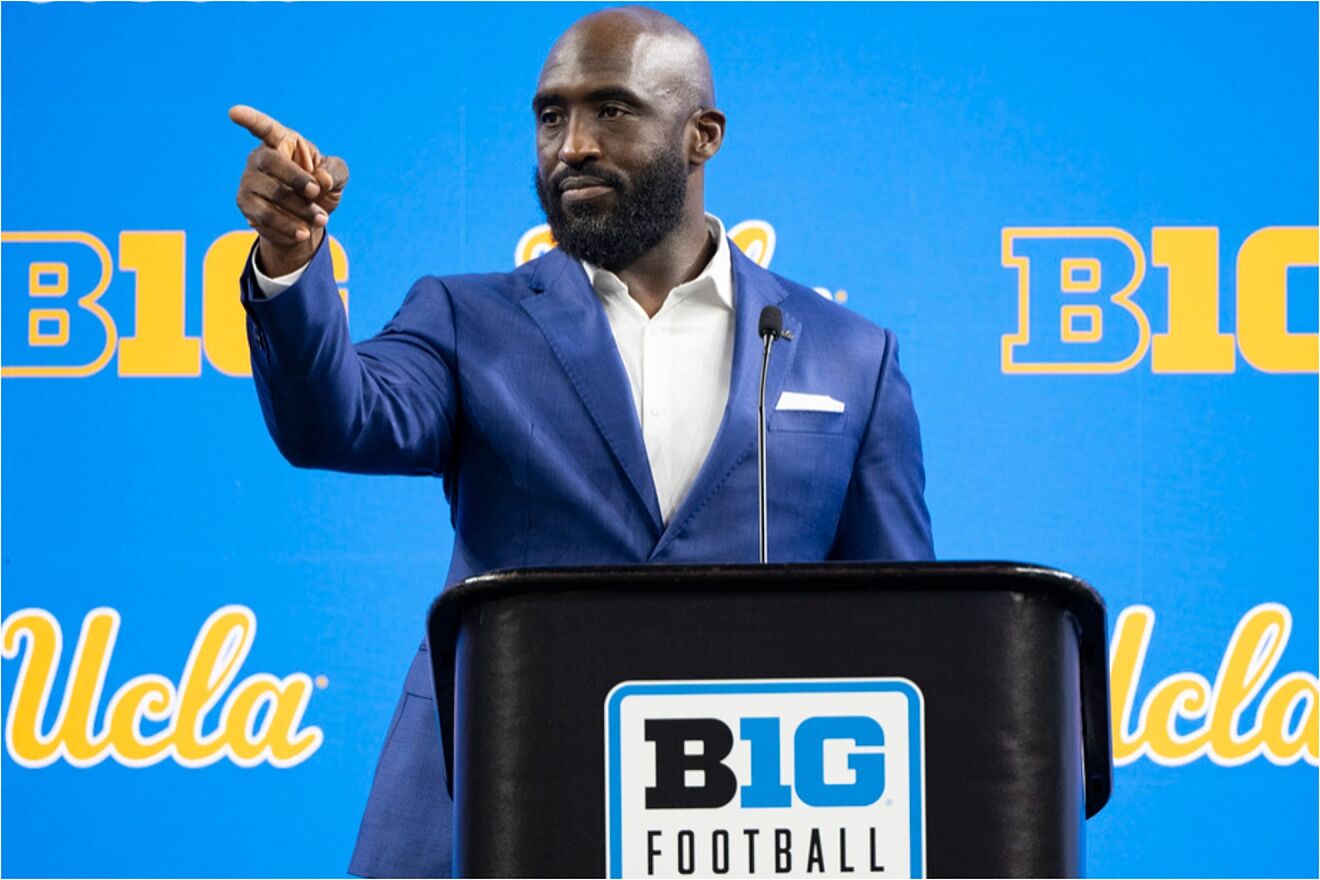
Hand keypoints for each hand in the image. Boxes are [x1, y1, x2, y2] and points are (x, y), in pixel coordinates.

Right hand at [229, 105, 349, 276]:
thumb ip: (335, 172)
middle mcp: (260, 158)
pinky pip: (265, 217)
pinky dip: (288, 226)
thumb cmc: (320, 189)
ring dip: (300, 209)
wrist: (306, 222)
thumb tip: (321, 178)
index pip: (264, 127)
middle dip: (297, 179)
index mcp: (281, 141)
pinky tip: (302, 232)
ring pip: (271, 194)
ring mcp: (249, 181)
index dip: (250, 119)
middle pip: (271, 162)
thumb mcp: (336, 177)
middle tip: (316, 192)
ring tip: (321, 218)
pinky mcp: (245, 204)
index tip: (234, 112)